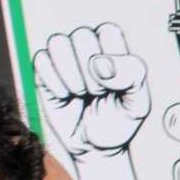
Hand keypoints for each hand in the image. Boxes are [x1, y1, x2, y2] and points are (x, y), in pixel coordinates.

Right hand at [33, 24, 149, 159]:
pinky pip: (41, 60)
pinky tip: (65, 96)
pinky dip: (54, 82)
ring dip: (70, 73)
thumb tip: (102, 64)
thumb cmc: (118, 122)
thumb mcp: (138, 104)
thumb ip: (132, 77)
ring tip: (80, 93)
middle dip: (91, 71)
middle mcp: (88, 49)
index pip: (108, 31)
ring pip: (58, 42)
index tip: (115, 86)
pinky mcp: (44, 73)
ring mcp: (64, 59)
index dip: (110, 58)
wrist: (96, 148)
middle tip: (98, 93)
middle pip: (82, 35)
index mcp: (113, 50)